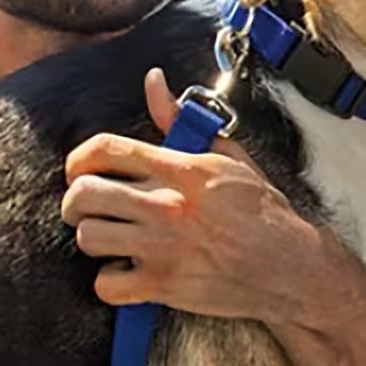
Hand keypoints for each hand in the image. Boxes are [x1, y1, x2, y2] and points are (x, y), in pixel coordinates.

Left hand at [60, 68, 364, 323]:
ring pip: (88, 237)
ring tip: (112, 241)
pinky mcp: (164, 284)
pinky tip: (128, 274)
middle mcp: (167, 204)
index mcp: (180, 169)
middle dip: (76, 202)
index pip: (104, 149)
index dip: (78, 159)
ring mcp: (163, 245)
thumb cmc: (261, 211)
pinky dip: (111, 283)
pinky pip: (106, 284)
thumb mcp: (227, 156)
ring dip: (94, 240)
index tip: (80, 171)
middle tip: (88, 209)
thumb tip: (153, 81)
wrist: (290, 265)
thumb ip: (180, 120)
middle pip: (84, 194)